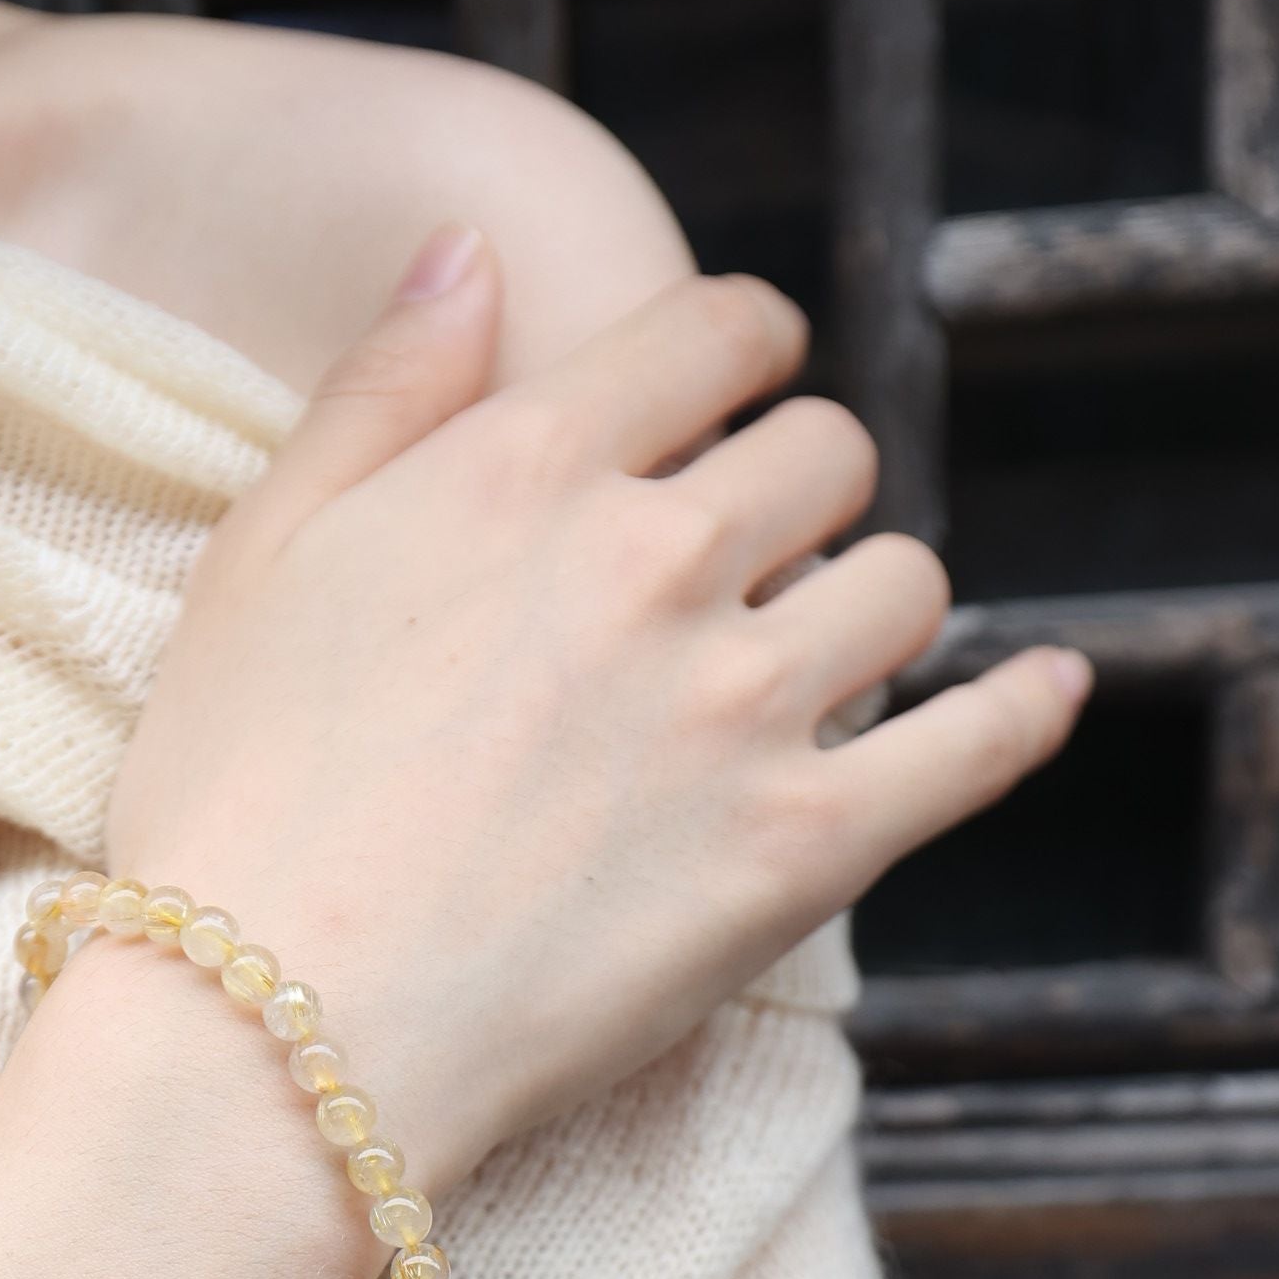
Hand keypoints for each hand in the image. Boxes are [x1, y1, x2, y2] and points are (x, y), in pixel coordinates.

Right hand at [106, 231, 1084, 1190]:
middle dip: (800, 486)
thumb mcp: (261, 557)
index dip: (746, 346)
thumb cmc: (232, 804)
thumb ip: (382, 389)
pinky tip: (1046, 689)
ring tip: (820, 653)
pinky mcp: (804, 848)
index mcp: (524, 467)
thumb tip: (471, 246)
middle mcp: (652, 559)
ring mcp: (741, 705)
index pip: (715, 331)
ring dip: (872, 600)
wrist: (271, 1032)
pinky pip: (976, 744)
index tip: (747, 382)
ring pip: (906, 581)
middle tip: (755, 555)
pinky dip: (1025, 710)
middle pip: (824, 451)